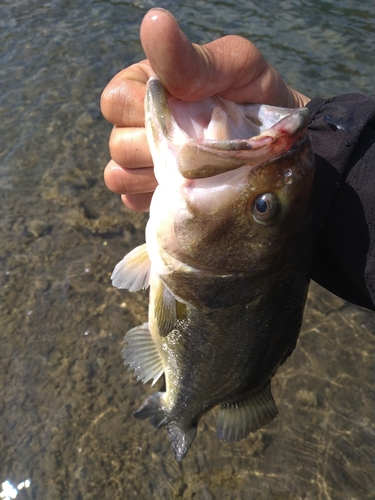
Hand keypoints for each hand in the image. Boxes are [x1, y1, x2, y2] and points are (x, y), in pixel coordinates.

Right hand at [101, 8, 309, 211]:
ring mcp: (140, 160)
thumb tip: (154, 23)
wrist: (278, 142)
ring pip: (118, 174)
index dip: (143, 112)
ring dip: (156, 176)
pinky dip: (153, 197)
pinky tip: (183, 188)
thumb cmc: (255, 95)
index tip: (184, 114)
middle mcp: (136, 122)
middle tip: (196, 146)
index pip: (115, 101)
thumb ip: (194, 58)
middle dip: (156, 149)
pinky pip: (130, 198)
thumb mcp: (236, 66)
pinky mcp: (147, 190)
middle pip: (116, 143)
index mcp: (147, 85)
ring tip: (193, 169)